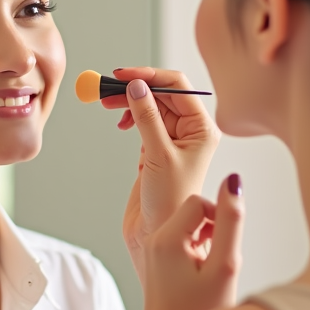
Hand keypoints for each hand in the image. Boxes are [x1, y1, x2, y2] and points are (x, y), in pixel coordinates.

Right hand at [104, 67, 219, 288]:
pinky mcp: (156, 148)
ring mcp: (173, 139)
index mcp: (202, 129)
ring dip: (129, 101)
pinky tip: (121, 123)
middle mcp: (191, 131)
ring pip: (150, 105)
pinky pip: (143, 121)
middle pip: (162, 93)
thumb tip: (136, 86)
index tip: (123, 75)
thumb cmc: (169, 202)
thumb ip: (147, 117)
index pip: (178, 87)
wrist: (158, 234)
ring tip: (107, 103)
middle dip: (136, 87)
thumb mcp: (159, 155)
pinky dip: (130, 116)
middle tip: (107, 87)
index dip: (150, 76)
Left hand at [140, 174, 243, 309]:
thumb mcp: (225, 266)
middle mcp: (153, 239)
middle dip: (214, 231)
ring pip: (189, 226)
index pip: (200, 201)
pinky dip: (199, 252)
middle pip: (193, 212)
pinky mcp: (157, 262)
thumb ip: (231, 222)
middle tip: (219, 264)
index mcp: (166, 237)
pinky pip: (182, 241)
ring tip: (211, 273)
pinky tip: (204, 277)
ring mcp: (153, 251)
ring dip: (207, 242)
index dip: (220, 219)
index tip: (226, 249)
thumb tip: (233, 181)